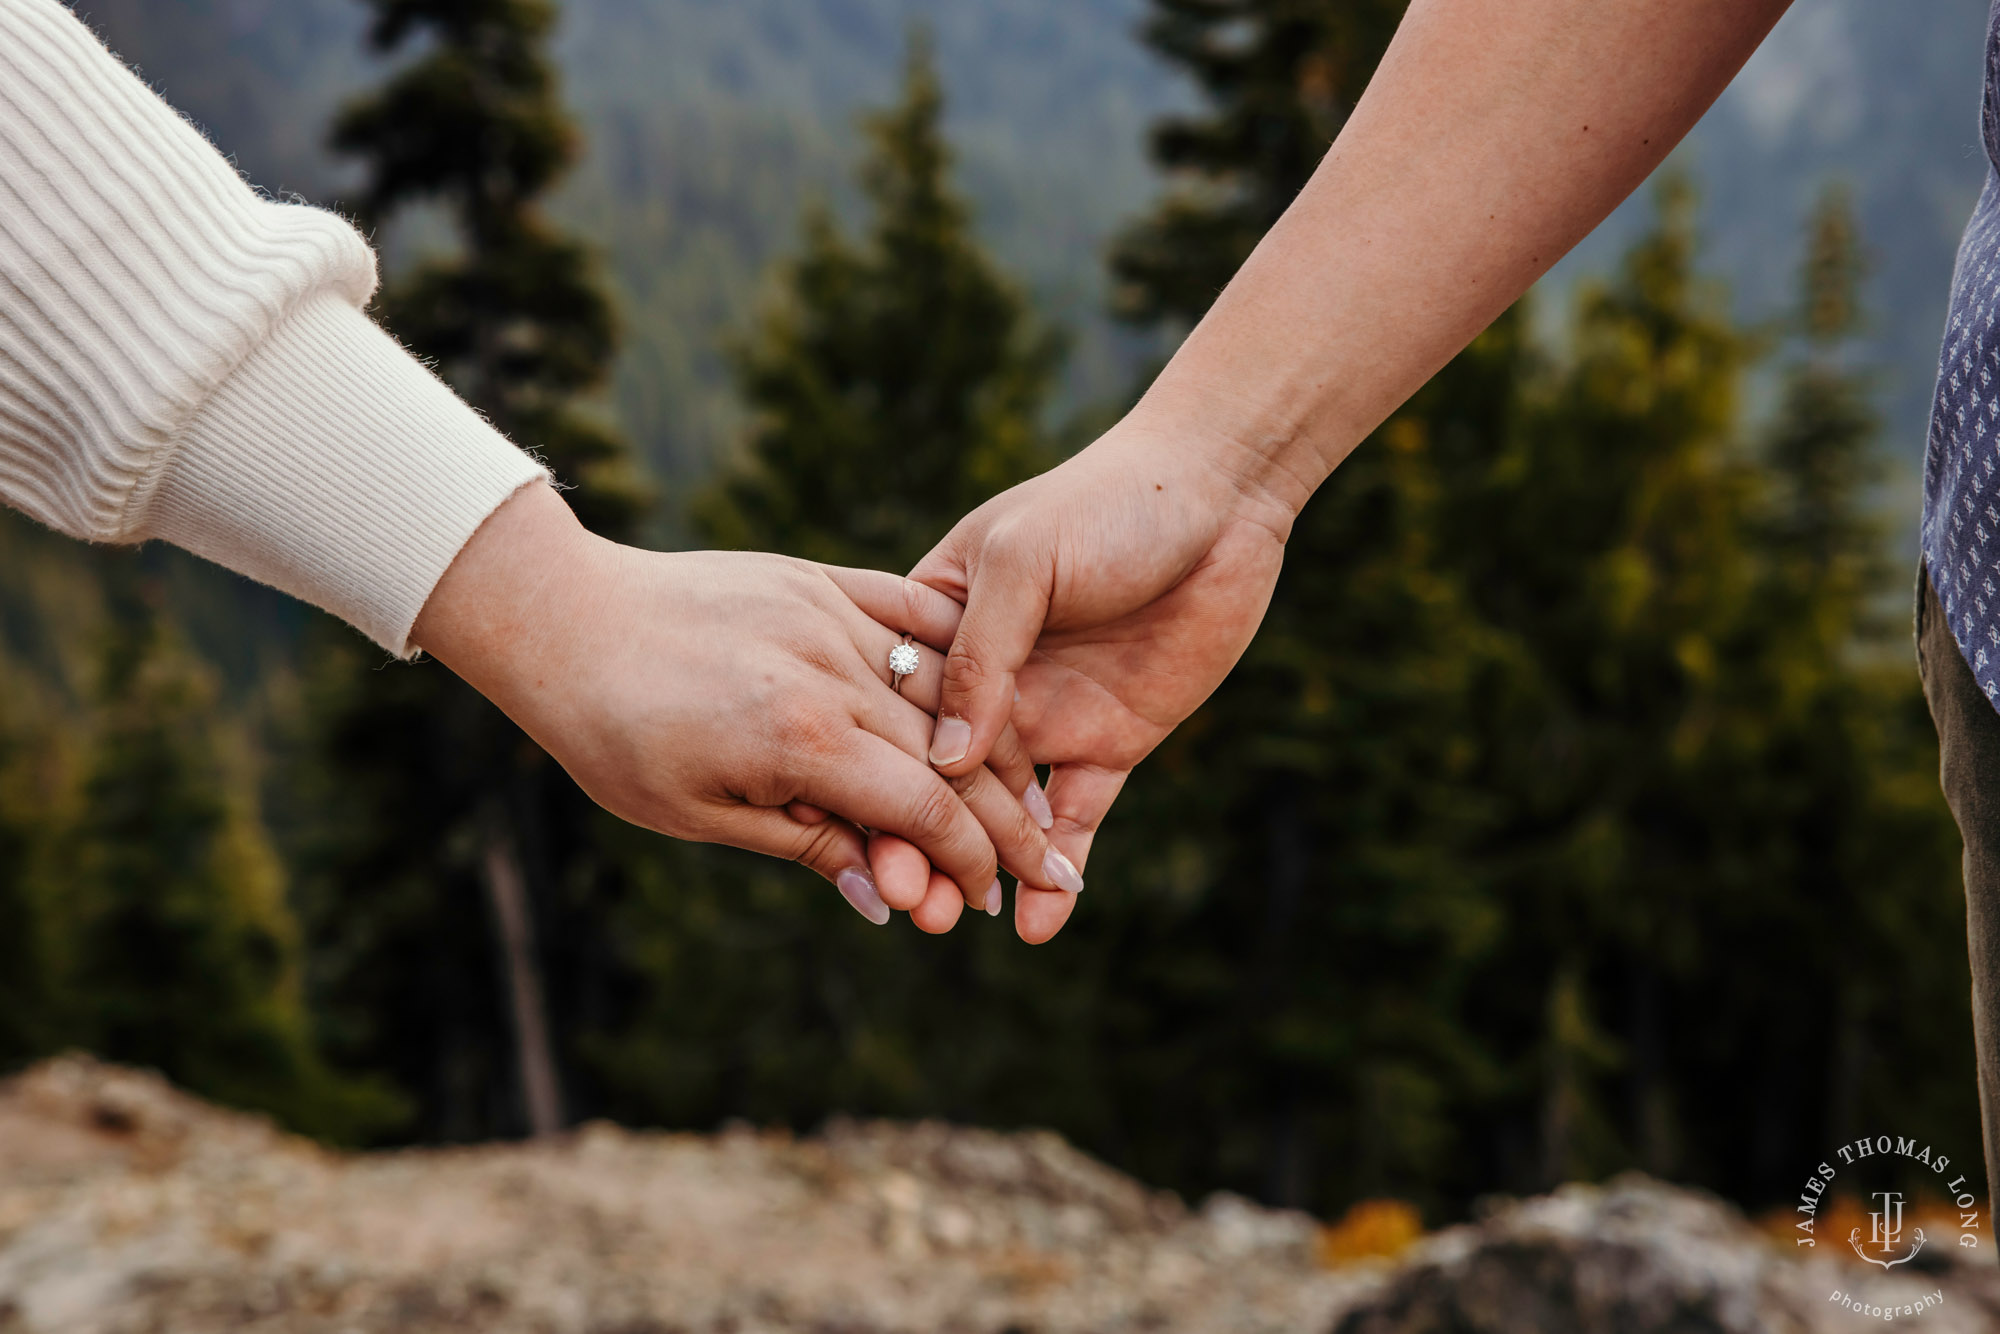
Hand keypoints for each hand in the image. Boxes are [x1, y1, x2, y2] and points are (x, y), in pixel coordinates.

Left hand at [410, 483, 1068, 921]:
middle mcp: (830, 671)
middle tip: (1045, 860)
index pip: (924, 806)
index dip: (971, 857)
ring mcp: (829, 616)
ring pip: (946, 685)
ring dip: (994, 742)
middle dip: (1004, 815)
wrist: (564, 620)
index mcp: (800, 740)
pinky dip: (956, 647)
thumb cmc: (617, 736)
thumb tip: (891, 903)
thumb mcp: (703, 815)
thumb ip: (808, 848)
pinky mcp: (818, 579)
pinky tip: (989, 683)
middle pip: (952, 752)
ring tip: (1028, 788)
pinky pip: (911, 608)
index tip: (995, 897)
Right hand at [910, 416, 1294, 941]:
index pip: (893, 712)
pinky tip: (1040, 923)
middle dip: (916, 840)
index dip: (871, 769)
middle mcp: (988, 680)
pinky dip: (1059, 869)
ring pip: (1000, 810)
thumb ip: (982, 655)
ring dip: (979, 867)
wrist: (1221, 496)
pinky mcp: (1111, 744)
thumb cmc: (1106, 502)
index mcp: (940, 623)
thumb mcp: (1024, 558)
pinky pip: (1076, 820)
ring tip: (957, 921)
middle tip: (905, 904)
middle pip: (939, 776)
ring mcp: (1048, 716)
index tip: (848, 833)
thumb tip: (947, 759)